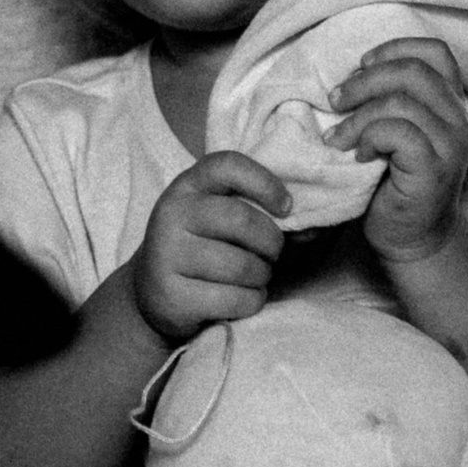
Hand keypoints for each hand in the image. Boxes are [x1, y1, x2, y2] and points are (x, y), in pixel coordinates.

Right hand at [130, 151, 289, 343]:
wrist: (151, 291)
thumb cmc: (202, 248)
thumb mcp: (218, 218)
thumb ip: (258, 211)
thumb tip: (316, 227)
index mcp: (188, 186)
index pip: (227, 165)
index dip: (264, 182)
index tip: (286, 207)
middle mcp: (172, 213)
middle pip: (242, 220)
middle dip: (272, 243)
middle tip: (272, 255)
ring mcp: (167, 254)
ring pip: (242, 266)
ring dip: (263, 277)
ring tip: (255, 278)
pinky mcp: (172, 294)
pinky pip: (234, 299)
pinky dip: (251, 302)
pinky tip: (241, 298)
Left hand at [335, 37, 467, 267]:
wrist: (411, 237)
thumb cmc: (393, 180)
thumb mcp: (394, 130)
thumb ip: (388, 99)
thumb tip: (347, 74)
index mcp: (449, 102)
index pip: (436, 52)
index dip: (395, 48)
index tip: (362, 64)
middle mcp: (458, 118)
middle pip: (413, 71)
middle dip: (364, 80)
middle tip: (335, 99)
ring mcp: (450, 144)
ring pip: (402, 102)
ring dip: (358, 116)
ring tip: (339, 137)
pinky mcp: (435, 169)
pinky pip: (398, 132)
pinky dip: (369, 137)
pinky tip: (359, 155)